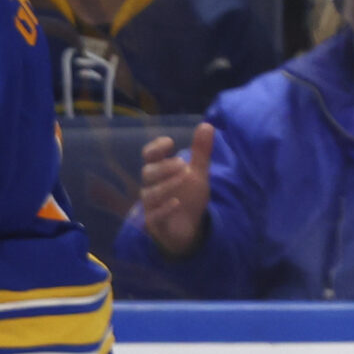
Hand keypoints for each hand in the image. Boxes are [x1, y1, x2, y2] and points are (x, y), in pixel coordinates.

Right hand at [138, 122, 214, 259]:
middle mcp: (152, 187)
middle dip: (163, 167)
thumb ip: (200, 152)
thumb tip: (206, 125)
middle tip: (182, 164)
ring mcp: (151, 206)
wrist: (189, 228)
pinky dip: (164, 209)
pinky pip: (153, 216)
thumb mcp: (198, 173)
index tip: (169, 143)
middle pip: (147, 173)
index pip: (149, 156)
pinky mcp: (155, 224)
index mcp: (160, 172)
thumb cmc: (188, 198)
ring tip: (184, 177)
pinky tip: (177, 203)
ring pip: (150, 194)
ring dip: (166, 185)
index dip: (155, 148)